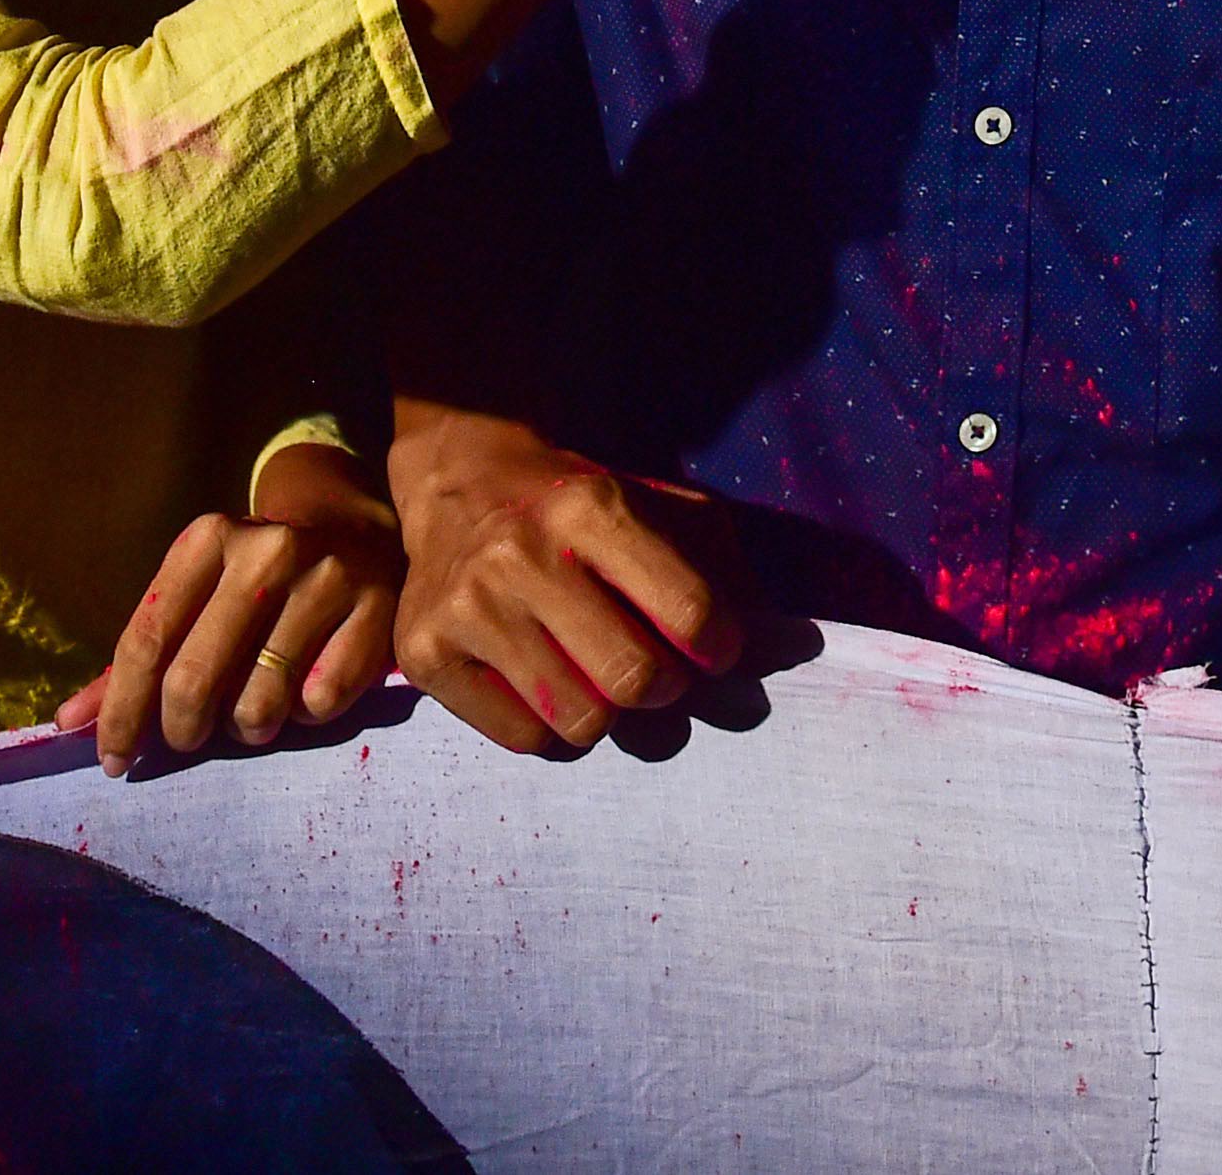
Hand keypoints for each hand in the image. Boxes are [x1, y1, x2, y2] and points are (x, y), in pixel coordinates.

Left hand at [59, 443, 403, 770]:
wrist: (356, 531)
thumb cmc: (256, 581)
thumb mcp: (194, 597)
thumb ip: (135, 659)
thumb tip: (68, 724)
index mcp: (207, 539)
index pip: (145, 641)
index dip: (120, 712)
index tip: (111, 761)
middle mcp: (266, 549)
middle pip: (193, 680)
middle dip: (180, 730)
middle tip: (188, 738)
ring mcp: (326, 577)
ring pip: (259, 704)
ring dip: (247, 726)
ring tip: (256, 706)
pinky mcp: (375, 609)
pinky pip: (320, 704)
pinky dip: (306, 716)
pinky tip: (308, 689)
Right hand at [388, 405, 737, 751]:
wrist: (462, 482)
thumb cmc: (579, 507)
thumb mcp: (661, 512)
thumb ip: (727, 576)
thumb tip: (795, 645)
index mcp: (592, 508)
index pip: (690, 613)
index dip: (721, 647)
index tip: (714, 648)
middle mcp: (522, 555)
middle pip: (635, 680)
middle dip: (666, 690)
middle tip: (657, 673)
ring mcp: (467, 606)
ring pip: (581, 722)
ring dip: (608, 713)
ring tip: (596, 674)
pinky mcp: (426, 653)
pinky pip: (524, 739)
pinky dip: (550, 727)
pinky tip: (543, 681)